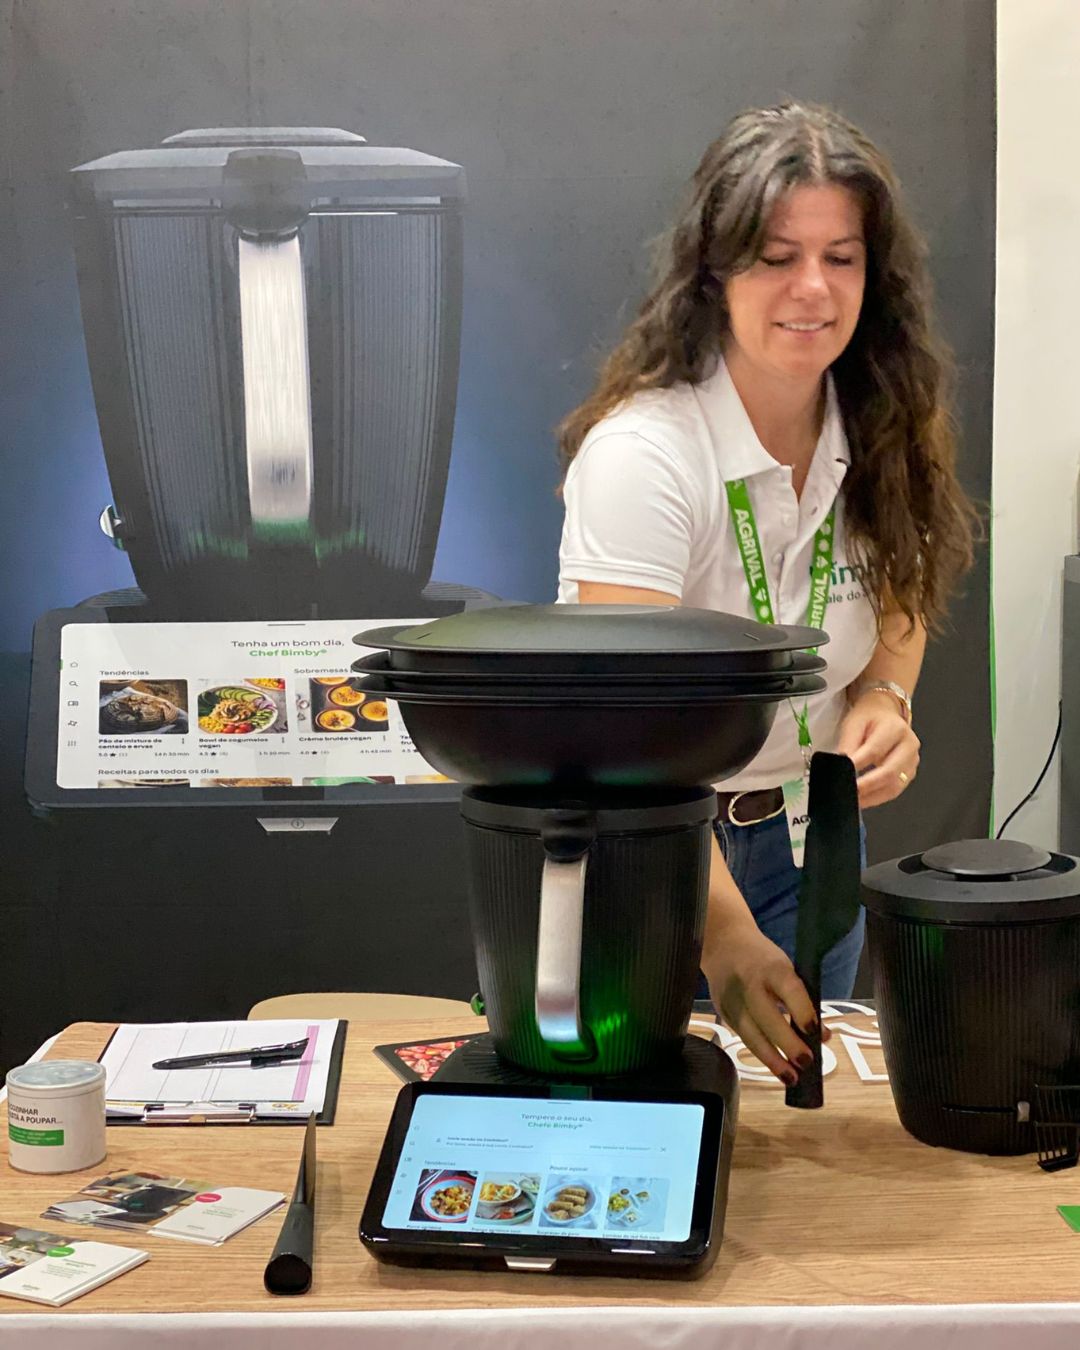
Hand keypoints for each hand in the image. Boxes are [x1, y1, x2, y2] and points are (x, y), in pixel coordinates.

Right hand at [701, 917, 828, 1083]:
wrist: (723, 943)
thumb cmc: (763, 960)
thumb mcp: (786, 970)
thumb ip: (803, 1000)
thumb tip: (823, 1036)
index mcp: (772, 967)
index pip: (789, 989)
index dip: (802, 1011)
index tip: (815, 1032)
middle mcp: (749, 982)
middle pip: (766, 1016)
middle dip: (787, 1043)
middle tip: (806, 1063)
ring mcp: (732, 998)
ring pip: (750, 1034)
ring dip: (772, 1059)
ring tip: (790, 1078)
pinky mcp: (722, 1012)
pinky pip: (743, 1036)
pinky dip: (760, 1052)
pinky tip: (775, 1065)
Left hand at [837, 690, 919, 808]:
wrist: (884, 714)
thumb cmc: (869, 718)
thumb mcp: (854, 724)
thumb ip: (848, 745)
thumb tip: (840, 766)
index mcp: (895, 728)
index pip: (875, 751)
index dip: (858, 766)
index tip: (843, 776)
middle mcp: (909, 745)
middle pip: (890, 772)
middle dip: (868, 786)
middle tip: (849, 793)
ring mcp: (912, 761)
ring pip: (895, 786)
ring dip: (873, 797)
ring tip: (854, 801)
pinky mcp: (910, 773)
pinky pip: (895, 790)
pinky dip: (878, 797)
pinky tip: (864, 799)